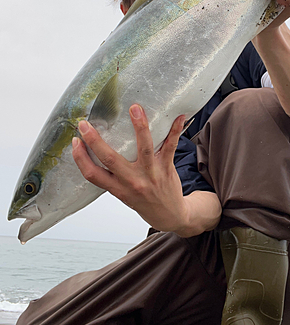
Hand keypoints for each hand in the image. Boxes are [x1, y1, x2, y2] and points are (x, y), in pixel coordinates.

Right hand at [72, 105, 190, 232]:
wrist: (170, 216)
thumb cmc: (144, 201)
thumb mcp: (122, 194)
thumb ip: (112, 175)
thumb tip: (98, 148)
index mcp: (118, 188)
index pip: (93, 175)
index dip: (80, 158)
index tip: (75, 141)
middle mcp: (132, 181)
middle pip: (110, 159)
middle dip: (95, 140)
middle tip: (85, 124)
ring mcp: (150, 174)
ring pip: (143, 148)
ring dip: (139, 127)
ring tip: (135, 108)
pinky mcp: (166, 168)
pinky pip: (171, 146)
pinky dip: (175, 130)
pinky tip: (179, 117)